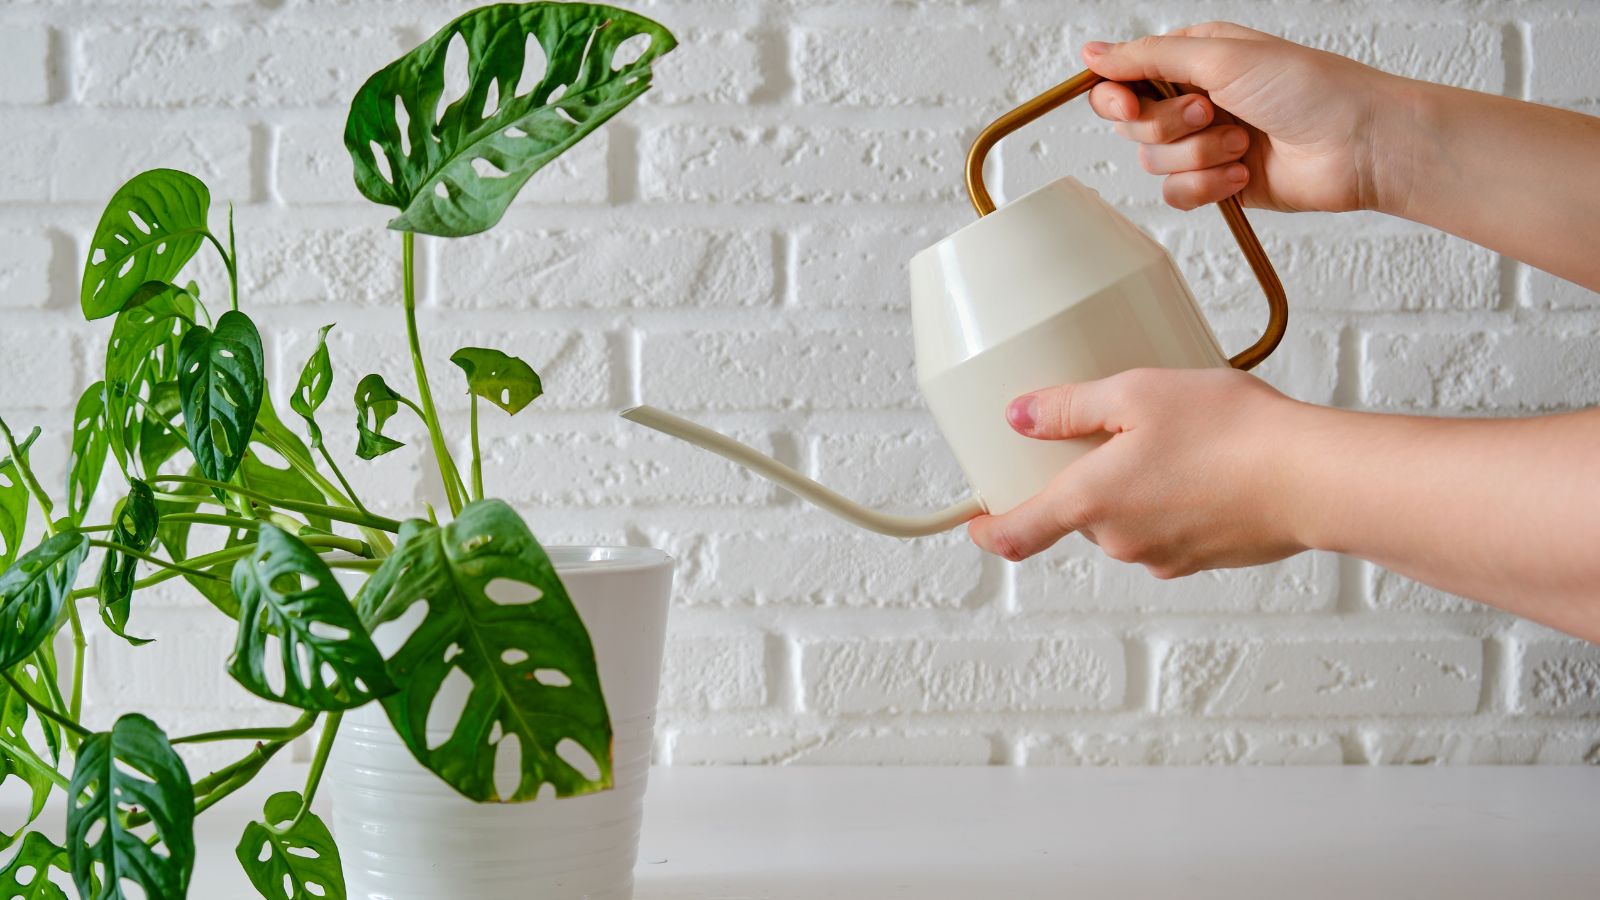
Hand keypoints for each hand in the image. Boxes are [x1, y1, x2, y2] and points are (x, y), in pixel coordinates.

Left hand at [966, 368, 1308, 575]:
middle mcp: (1122, 541)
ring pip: (1127, 522)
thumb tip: (1020, 416)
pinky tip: (1207, 464)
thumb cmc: (1231, 431)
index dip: (988, 531)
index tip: (975, 523)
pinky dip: (1174, 500)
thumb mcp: (1136, 393)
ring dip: (1134, 489)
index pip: (1018, 534)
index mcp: (1092, 503)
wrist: (1315, 477)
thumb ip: (1069, 406)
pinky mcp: (1204, 558)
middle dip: (1086, 481)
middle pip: (1079, 517)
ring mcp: (1165, 557)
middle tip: (1112, 434)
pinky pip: (1169, 528)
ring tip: (1174, 440)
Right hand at [1083, 22, 1406, 213]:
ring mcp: (1206, 143)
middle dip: (1169, 126)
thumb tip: (1092, 53)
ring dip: (1198, 156)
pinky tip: (1242, 175)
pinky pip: (1177, 194)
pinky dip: (1207, 186)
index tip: (1129, 104)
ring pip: (1155, 163)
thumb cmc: (1309, 88)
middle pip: (1133, 124)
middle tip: (1212, 113)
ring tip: (1242, 144)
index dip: (1116, 96)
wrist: (1358, 145)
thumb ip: (1148, 57)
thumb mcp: (1221, 56)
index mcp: (1193, 59)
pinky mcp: (1218, 182)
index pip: (1124, 78)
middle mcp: (1194, 99)